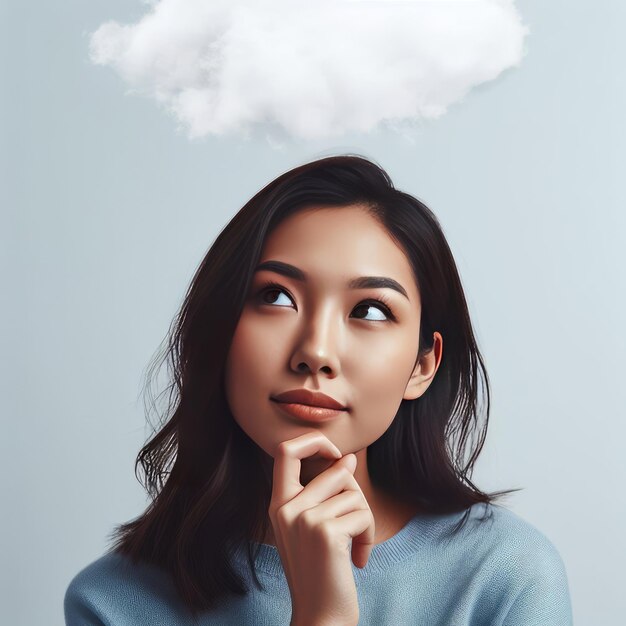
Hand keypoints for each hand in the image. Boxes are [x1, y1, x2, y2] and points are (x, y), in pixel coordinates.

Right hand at [268, 432, 374, 625]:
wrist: (320, 617)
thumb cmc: (321, 570)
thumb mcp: (313, 526)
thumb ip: (323, 492)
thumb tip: (348, 458)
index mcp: (278, 503)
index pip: (286, 450)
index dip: (314, 442)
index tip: (333, 455)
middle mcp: (286, 507)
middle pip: (336, 469)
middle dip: (357, 491)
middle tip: (357, 521)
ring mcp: (303, 519)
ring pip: (353, 492)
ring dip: (365, 519)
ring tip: (356, 545)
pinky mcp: (325, 533)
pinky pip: (362, 514)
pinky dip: (369, 536)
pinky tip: (359, 559)